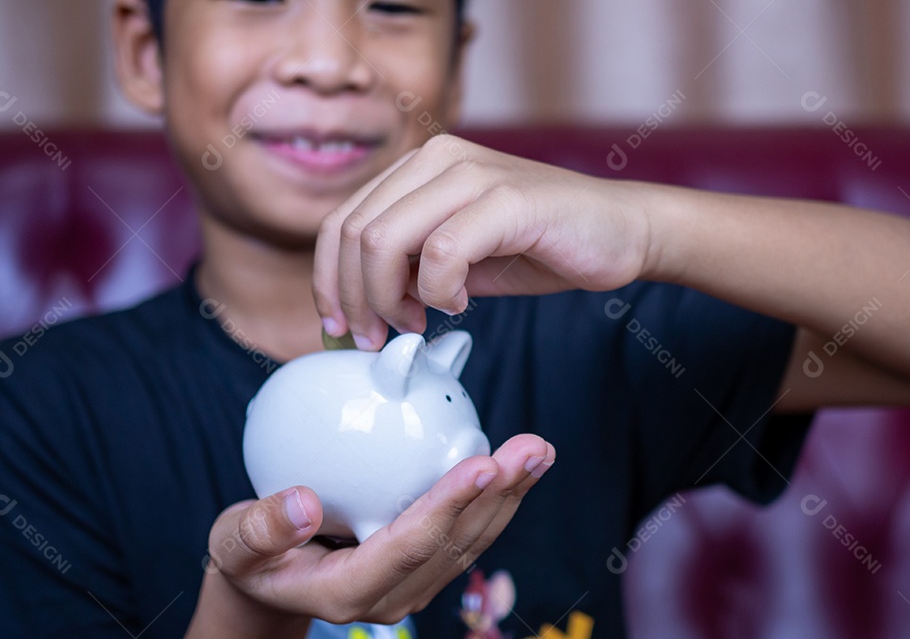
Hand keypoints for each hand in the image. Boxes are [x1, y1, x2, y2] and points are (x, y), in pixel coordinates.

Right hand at [187, 434, 554, 635]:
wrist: (267, 581)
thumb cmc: (251, 556)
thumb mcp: (236, 543)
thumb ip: (262, 528)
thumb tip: (303, 503)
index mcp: (347, 591)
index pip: (409, 545)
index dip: (449, 505)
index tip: (483, 463)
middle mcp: (391, 595)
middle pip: (456, 543)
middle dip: (499, 495)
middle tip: (533, 448)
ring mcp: (412, 585)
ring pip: (472, 541)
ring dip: (511, 495)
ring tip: (539, 451)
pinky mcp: (424, 568)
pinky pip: (468, 534)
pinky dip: (496, 498)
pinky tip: (516, 464)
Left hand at [314, 135, 652, 348]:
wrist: (622, 231)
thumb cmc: (540, 245)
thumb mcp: (457, 258)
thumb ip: (408, 267)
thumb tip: (358, 305)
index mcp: (420, 167)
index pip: (342, 221)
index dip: (328, 281)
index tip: (339, 329)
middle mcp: (439, 158)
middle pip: (354, 233)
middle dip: (354, 299)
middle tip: (377, 339)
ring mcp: (473, 172)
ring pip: (385, 239)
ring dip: (388, 299)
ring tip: (417, 323)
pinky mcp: (508, 199)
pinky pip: (441, 253)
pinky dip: (439, 293)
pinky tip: (462, 305)